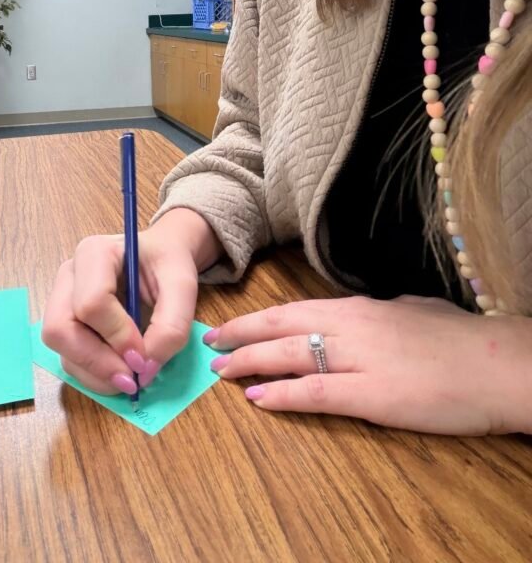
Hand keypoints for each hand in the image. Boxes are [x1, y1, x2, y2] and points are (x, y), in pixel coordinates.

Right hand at [42, 209, 219, 395]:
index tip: (144, 358)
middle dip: (96, 362)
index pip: (91, 303)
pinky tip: (120, 372)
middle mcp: (69, 276)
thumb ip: (171, 325)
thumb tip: (145, 370)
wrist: (161, 259)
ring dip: (95, 373)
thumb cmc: (167, 264)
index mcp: (94, 253)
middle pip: (60, 329)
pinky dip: (94, 374)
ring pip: (61, 349)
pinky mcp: (67, 323)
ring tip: (130, 379)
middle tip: (132, 381)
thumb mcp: (182, 285)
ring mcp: (62, 300)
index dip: (117, 336)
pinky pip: (69, 357)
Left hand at [205, 295, 531, 434]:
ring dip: (250, 362)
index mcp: (360, 307)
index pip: (295, 309)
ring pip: (290, 354)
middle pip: (281, 326)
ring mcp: (359, 358)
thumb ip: (381, 314)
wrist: (495, 364)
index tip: (232, 325)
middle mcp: (351, 326)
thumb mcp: (412, 311)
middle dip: (241, 334)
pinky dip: (282, 395)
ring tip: (221, 370)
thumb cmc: (460, 339)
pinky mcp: (371, 395)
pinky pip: (316, 392)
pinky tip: (258, 399)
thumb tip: (364, 314)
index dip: (258, 318)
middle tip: (210, 342)